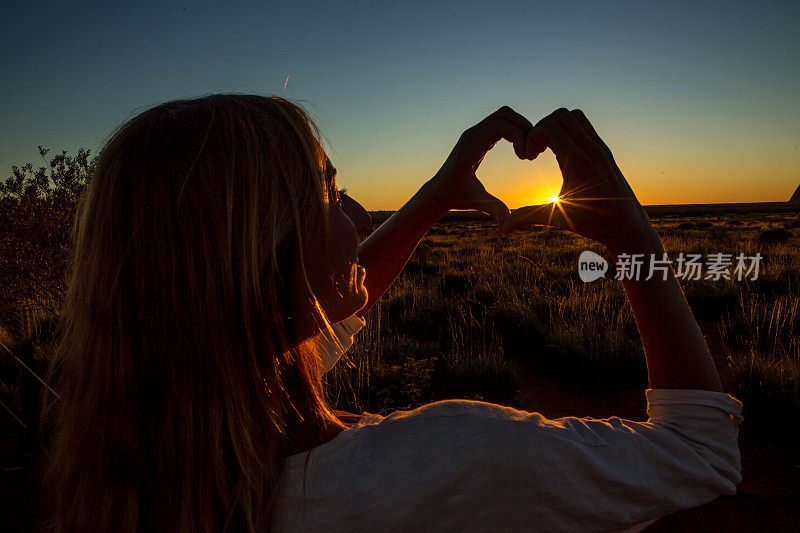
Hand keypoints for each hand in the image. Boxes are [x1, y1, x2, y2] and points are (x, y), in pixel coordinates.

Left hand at [428, 106, 533, 226]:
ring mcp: (474, 132)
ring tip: (527, 152)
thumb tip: (506, 228)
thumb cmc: (457, 197)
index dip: (520, 136)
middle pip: (505, 114)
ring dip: (520, 128)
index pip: (501, 125)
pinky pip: (501, 123)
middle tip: (532, 152)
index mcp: (471, 146)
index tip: (526, 158)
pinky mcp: (478, 135)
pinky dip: (514, 131)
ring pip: (504, 115)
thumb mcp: (477, 203)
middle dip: (524, 128)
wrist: (439, 192)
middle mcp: (472, 134)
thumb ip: (494, 211)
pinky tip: (519, 152)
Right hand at [502, 108, 657, 254]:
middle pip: (561, 115)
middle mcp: (592, 150)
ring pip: (575, 116)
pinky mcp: (605, 150)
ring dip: (557, 125)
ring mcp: (601, 148)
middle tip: (536, 150)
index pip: (550, 126)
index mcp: (579, 163)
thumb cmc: (594, 224)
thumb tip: (501, 228)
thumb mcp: (558, 218)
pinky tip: (562, 154)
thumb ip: (528, 218)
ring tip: (548, 148)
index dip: (532, 136)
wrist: (628, 225)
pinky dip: (569, 131)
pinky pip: (585, 126)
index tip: (529, 157)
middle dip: (543, 126)